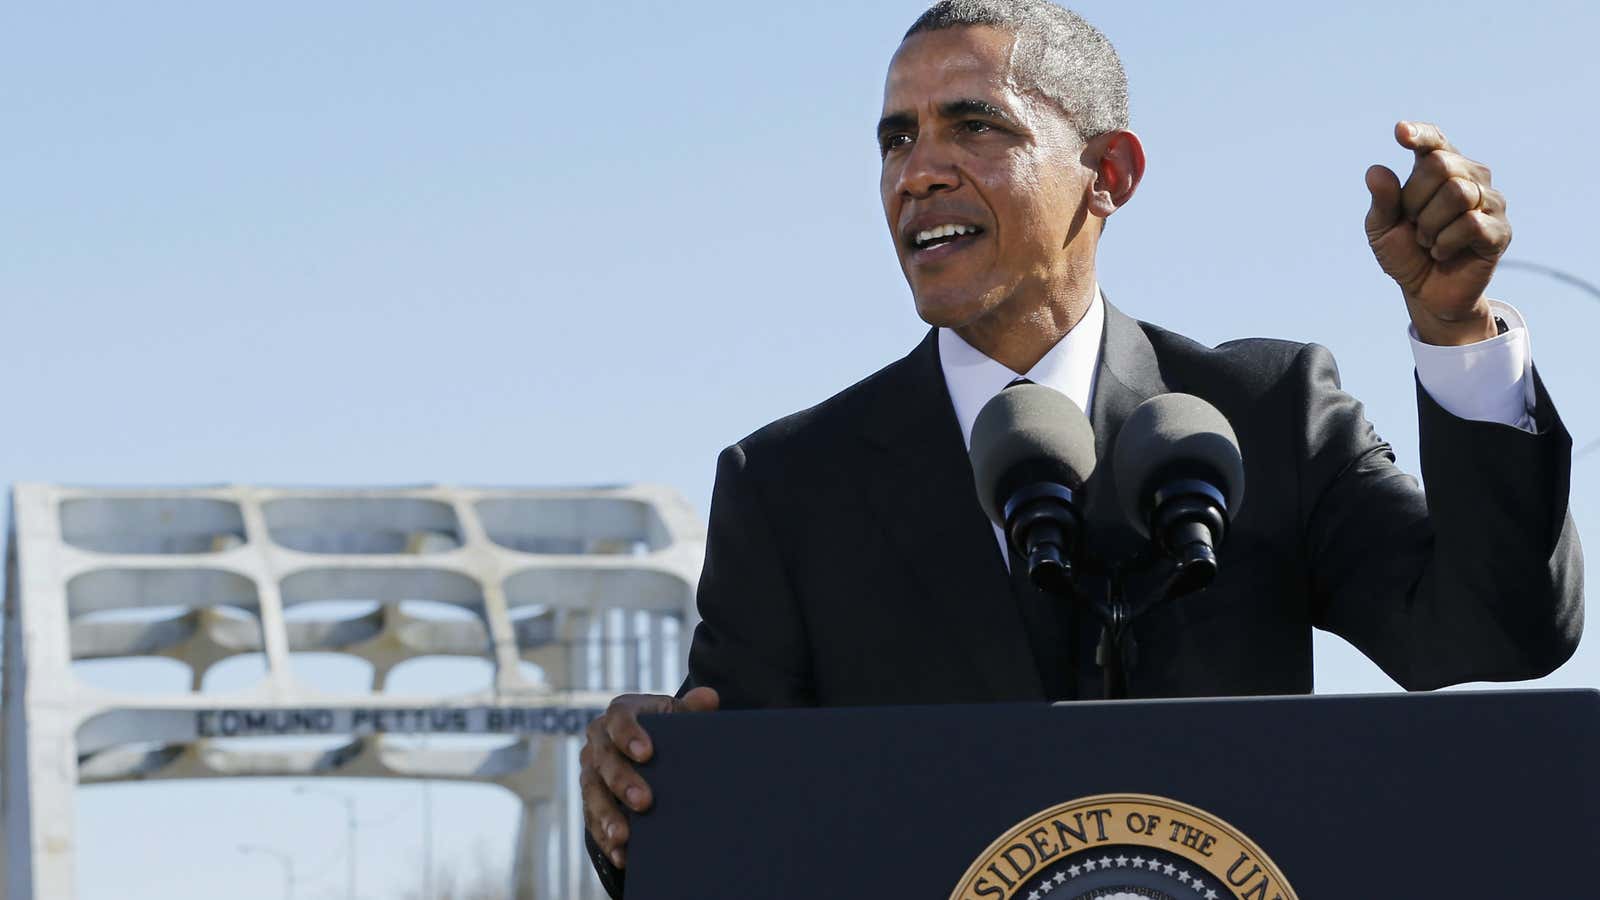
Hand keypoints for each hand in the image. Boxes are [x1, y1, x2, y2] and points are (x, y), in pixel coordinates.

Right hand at [580, 686, 719, 869]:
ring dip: (607, 815)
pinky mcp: (590, 799)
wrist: (648, 748)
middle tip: (644, 801)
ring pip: (592, 792)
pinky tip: (622, 855)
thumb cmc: (666, 729)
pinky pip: (592, 819)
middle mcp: (599, 741)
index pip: (619, 719)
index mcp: (620, 713)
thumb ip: (692, 708)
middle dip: (622, 781)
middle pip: (604, 760)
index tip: (646, 753)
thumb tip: (709, 698)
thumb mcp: (678, 715)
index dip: (629, 734)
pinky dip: (605, 838)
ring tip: (624, 836)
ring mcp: (591, 771)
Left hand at [1364, 120, 1510, 345]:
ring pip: (1457, 193)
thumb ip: (1381, 200)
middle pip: (1441, 165)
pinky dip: (1445, 242)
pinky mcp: (1500, 230)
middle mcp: (1470, 177)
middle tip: (1414, 225)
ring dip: (1429, 224)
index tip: (1400, 134)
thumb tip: (1376, 170)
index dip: (1420, 134)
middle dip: (1415, 200)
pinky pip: (1471, 223)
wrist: (1426, 293)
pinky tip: (1442, 252)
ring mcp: (1490, 202)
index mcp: (1440, 169)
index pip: (1434, 141)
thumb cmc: (1405, 253)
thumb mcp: (1382, 228)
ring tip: (1428, 241)